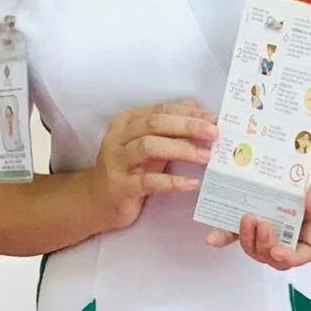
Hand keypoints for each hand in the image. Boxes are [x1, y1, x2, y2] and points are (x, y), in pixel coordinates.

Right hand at [88, 100, 218, 231]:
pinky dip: (172, 182)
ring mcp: (117, 162)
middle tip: (214, 133)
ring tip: (206, 157)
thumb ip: (169, 129)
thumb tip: (200, 112)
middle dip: (187, 126)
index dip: (188, 112)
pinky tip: (192, 183)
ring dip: (181, 149)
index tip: (214, 118)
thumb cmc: (129, 170)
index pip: (160, 110)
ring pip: (148, 147)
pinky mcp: (120, 187)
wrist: (97, 201)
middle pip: (154, 124)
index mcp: (126, 122)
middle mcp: (119, 138)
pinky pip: (148, 181)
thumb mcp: (148, 145)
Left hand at [206, 121, 310, 271]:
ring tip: (245, 217)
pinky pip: (236, 227)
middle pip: (274, 254)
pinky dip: (225, 234)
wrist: (307, 129)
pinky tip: (213, 236)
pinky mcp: (251, 205)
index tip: (277, 251)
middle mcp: (289, 224)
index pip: (304, 252)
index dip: (290, 258)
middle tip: (257, 220)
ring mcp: (268, 216)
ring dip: (246, 240)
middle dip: (263, 246)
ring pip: (255, 245)